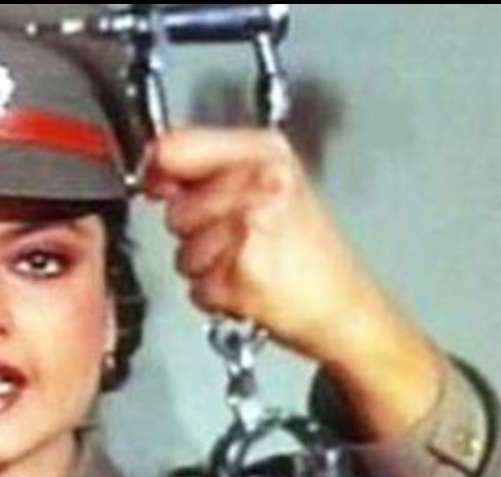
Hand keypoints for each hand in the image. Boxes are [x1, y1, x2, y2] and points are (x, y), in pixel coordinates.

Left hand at [144, 126, 444, 448]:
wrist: (346, 305)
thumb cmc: (311, 251)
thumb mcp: (270, 183)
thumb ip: (209, 168)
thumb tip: (155, 166)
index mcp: (265, 152)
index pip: (177, 147)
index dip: (158, 169)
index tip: (160, 184)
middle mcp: (260, 185)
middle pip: (176, 209)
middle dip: (193, 231)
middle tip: (237, 236)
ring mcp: (250, 228)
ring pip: (182, 251)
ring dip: (204, 266)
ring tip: (246, 261)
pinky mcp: (242, 273)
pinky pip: (196, 286)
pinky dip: (215, 294)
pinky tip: (248, 284)